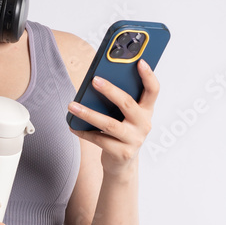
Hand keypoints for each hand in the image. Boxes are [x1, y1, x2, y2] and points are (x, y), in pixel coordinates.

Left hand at [67, 58, 159, 176]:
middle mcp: (144, 124)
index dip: (148, 75)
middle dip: (110, 90)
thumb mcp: (125, 116)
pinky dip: (83, 131)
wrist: (122, 163)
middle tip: (94, 80)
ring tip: (72, 106)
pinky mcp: (122, 153)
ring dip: (88, 113)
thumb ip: (119, 100)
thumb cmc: (121, 132)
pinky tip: (72, 125)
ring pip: (109, 124)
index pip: (153, 90)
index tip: (140, 61)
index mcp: (146, 111)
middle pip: (127, 103)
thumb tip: (97, 81)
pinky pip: (99, 139)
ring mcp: (134, 140)